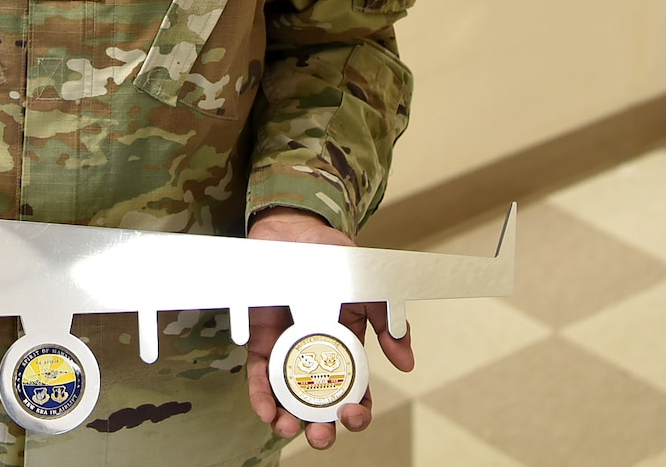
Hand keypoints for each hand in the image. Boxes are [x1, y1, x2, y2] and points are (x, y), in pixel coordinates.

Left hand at [244, 208, 413, 449]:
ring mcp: (287, 350)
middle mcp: (316, 355)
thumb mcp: (368, 286)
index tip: (354, 415)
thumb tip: (406, 362)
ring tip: (288, 429)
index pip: (354, 390)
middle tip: (321, 435)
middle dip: (322, 427)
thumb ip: (388, 318)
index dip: (356, 410)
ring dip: (289, 420)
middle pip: (320, 403)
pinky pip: (259, 374)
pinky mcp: (260, 341)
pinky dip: (261, 395)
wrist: (294, 230)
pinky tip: (266, 410)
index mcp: (346, 347)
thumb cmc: (333, 258)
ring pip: (288, 396)